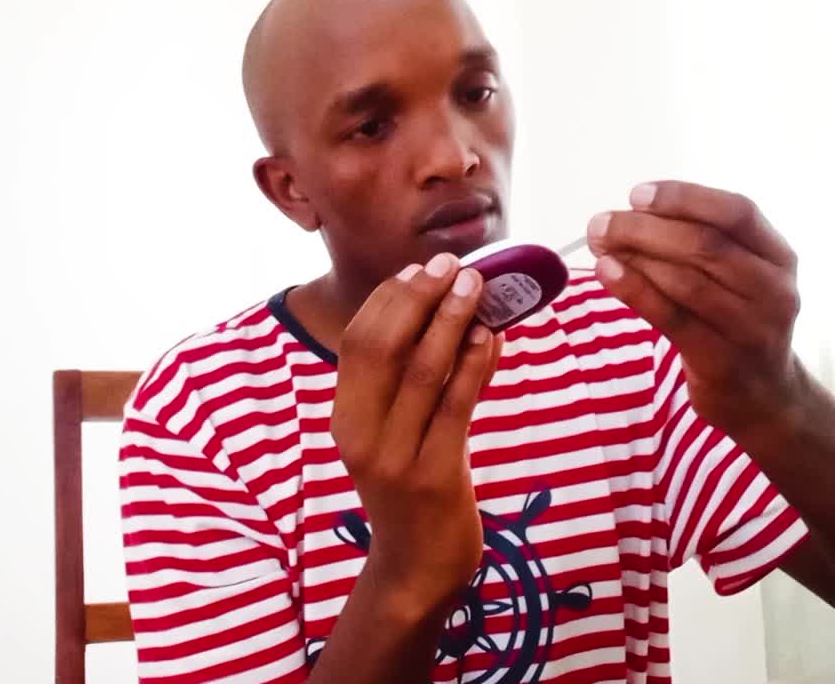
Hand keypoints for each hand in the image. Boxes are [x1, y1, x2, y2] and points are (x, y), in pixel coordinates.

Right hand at [331, 252, 503, 619]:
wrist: (416, 567)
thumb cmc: (411, 490)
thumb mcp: (394, 433)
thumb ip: (410, 382)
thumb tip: (452, 313)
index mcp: (344, 417)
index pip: (357, 340)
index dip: (391, 297)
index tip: (423, 267)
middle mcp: (359, 433)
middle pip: (382, 345)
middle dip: (419, 297)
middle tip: (453, 267)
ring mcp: (393, 457)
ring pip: (421, 370)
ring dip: (452, 319)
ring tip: (478, 288)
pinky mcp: (433, 475)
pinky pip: (455, 405)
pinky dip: (473, 364)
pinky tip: (491, 337)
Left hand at [587, 181, 805, 438]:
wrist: (764, 399)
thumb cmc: (738, 324)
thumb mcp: (740, 279)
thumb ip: (702, 245)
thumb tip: (631, 215)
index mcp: (779, 257)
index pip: (737, 212)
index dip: (685, 197)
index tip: (637, 194)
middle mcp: (772, 289)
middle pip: (705, 244)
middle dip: (644, 228)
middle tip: (600, 223)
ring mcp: (750, 327)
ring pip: (685, 279)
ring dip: (634, 256)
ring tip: (598, 245)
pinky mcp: (720, 359)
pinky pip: (670, 317)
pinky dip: (634, 289)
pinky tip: (607, 273)